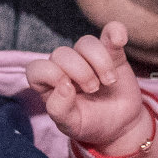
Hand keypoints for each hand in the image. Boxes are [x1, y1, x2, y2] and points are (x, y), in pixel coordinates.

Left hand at [27, 23, 154, 157]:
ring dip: (100, 61)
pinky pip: (111, 31)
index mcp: (48, 85)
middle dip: (80, 72)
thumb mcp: (72, 126)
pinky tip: (120, 41)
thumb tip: (64, 86)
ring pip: (86, 42)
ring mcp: (88, 57)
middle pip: (62, 53)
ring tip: (110, 81)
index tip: (69, 89)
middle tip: (93, 89)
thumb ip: (60, 110)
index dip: (51, 74)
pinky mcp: (111, 52)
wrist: (121, 125)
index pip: (37, 68)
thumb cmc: (91, 124)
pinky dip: (115, 31)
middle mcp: (65, 67)